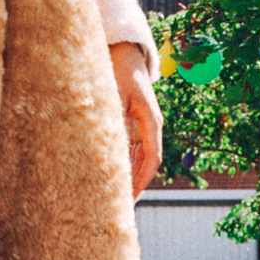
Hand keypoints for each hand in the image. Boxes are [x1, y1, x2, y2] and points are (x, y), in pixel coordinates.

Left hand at [111, 43, 161, 195]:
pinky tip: (113, 175)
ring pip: (140, 157)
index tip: (131, 198)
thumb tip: (107, 147)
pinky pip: (132, 148)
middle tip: (121, 206)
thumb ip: (112, 120)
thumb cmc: (118, 69)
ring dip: (130, 176)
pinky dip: (124, 163)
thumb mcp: (113, 94)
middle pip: (147, 162)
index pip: (152, 158)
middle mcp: (151, 126)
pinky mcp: (134, 122)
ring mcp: (144, 125)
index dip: (142, 180)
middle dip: (136, 184)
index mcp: (151, 121)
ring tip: (116, 196)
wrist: (124, 52)